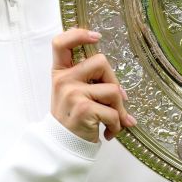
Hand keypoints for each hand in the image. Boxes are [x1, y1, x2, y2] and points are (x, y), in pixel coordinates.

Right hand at [51, 28, 135, 142]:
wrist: (62, 146)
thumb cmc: (72, 118)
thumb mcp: (72, 94)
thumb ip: (89, 82)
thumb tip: (122, 91)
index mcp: (60, 73)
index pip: (60, 43)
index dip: (78, 34)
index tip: (96, 37)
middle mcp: (64, 80)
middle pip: (101, 61)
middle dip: (114, 81)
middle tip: (115, 101)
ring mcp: (73, 93)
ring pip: (113, 89)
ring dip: (119, 109)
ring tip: (113, 121)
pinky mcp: (84, 109)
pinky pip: (113, 112)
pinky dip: (117, 125)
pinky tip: (108, 132)